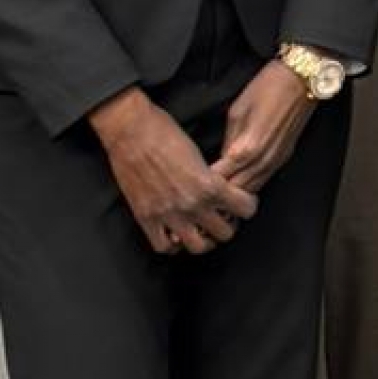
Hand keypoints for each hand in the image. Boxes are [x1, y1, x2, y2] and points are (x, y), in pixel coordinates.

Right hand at [87, 87, 258, 255]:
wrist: (130, 131)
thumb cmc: (164, 132)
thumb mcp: (198, 153)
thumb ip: (210, 177)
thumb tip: (218, 190)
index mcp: (210, 184)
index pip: (246, 208)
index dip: (247, 205)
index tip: (242, 202)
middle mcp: (192, 204)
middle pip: (225, 233)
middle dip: (228, 225)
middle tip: (222, 217)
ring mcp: (168, 214)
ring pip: (198, 247)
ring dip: (204, 240)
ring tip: (202, 230)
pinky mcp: (146, 218)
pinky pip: (164, 247)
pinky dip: (173, 244)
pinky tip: (175, 234)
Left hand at [214, 57, 315, 193]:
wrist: (302, 80)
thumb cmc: (269, 87)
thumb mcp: (237, 111)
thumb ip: (228, 139)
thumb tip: (223, 157)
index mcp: (247, 148)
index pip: (221, 179)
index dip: (207, 183)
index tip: (196, 183)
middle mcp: (263, 160)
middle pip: (236, 190)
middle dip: (221, 194)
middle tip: (206, 192)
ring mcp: (276, 160)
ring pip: (252, 190)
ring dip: (237, 192)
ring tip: (222, 192)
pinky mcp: (284, 157)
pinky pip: (264, 180)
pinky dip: (251, 185)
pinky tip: (242, 181)